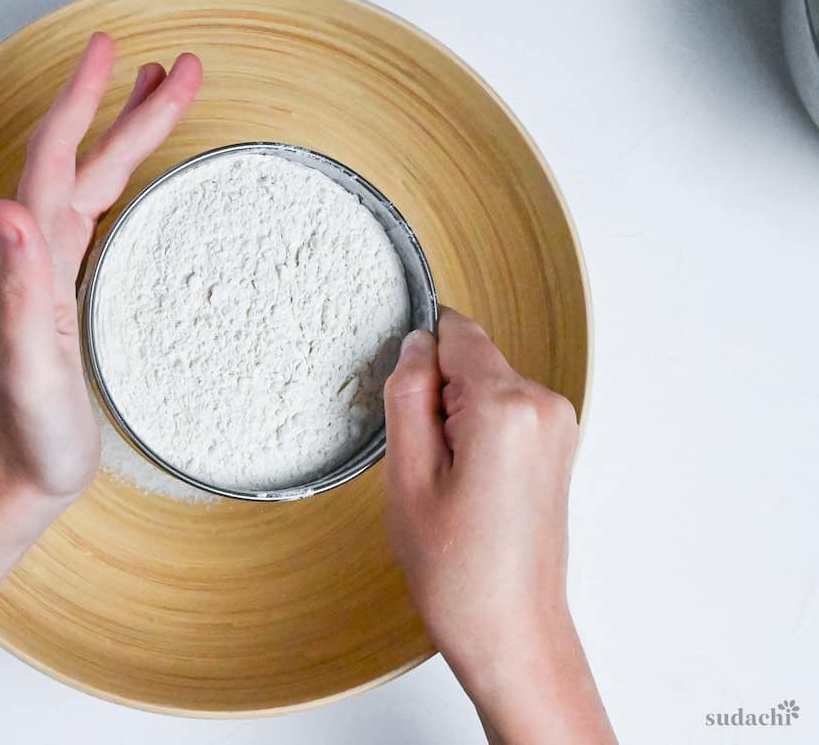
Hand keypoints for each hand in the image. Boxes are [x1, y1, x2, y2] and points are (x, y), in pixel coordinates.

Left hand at [0, 33, 202, 500]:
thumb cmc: (29, 434)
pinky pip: (103, 219)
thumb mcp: (30, 366)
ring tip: (164, 100)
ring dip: (130, 137)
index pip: (58, 160)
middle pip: (88, 161)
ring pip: (97, 184)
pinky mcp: (74, 298)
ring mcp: (57, 275)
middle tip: (178, 67)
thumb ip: (17, 290)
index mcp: (35, 261)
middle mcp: (42, 257)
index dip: (83, 102)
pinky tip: (143, 183)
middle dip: (131, 109)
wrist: (19, 476)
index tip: (111, 52)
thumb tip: (5, 210)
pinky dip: (126, 184)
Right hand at [384, 306, 613, 742]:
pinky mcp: (557, 446)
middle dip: (436, 395)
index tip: (405, 407)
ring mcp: (558, 426)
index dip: (417, 361)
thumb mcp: (407, 477)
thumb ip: (407, 395)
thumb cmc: (458, 572)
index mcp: (507, 407)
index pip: (453, 332)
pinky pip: (503, 412)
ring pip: (485, 385)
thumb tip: (414, 344)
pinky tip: (468, 486)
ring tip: (448, 482)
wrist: (512, 631)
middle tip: (424, 462)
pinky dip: (478, 434)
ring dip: (456, 418)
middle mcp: (544, 406)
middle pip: (470, 359)